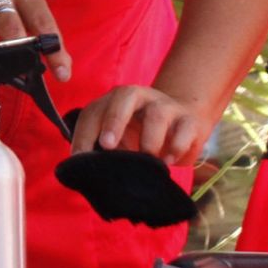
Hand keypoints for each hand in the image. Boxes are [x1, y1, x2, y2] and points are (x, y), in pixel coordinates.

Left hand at [69, 84, 211, 164]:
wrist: (185, 119)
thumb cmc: (144, 131)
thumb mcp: (123, 136)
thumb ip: (107, 147)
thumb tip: (87, 170)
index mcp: (115, 100)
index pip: (95, 111)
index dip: (85, 133)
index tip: (79, 157)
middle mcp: (139, 96)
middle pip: (124, 97)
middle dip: (114, 120)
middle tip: (107, 145)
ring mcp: (165, 105)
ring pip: (156, 114)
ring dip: (149, 140)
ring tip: (147, 160)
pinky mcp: (189, 120)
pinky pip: (184, 129)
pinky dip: (175, 147)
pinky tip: (168, 160)